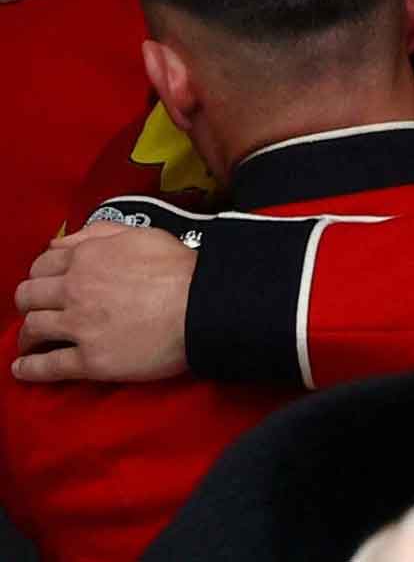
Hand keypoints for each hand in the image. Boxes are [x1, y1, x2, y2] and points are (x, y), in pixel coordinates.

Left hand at [11, 224, 193, 383]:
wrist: (200, 305)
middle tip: (38, 311)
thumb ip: (97, 233)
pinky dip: (28, 369)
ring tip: (30, 342)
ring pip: (31, 329)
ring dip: (26, 336)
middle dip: (28, 303)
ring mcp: (78, 326)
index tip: (45, 285)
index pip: (41, 265)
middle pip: (28, 297)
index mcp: (86, 257)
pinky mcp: (88, 360)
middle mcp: (74, 289)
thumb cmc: (177, 267)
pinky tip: (21, 370)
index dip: (39, 275)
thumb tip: (59, 242)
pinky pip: (47, 367)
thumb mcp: (140, 234)